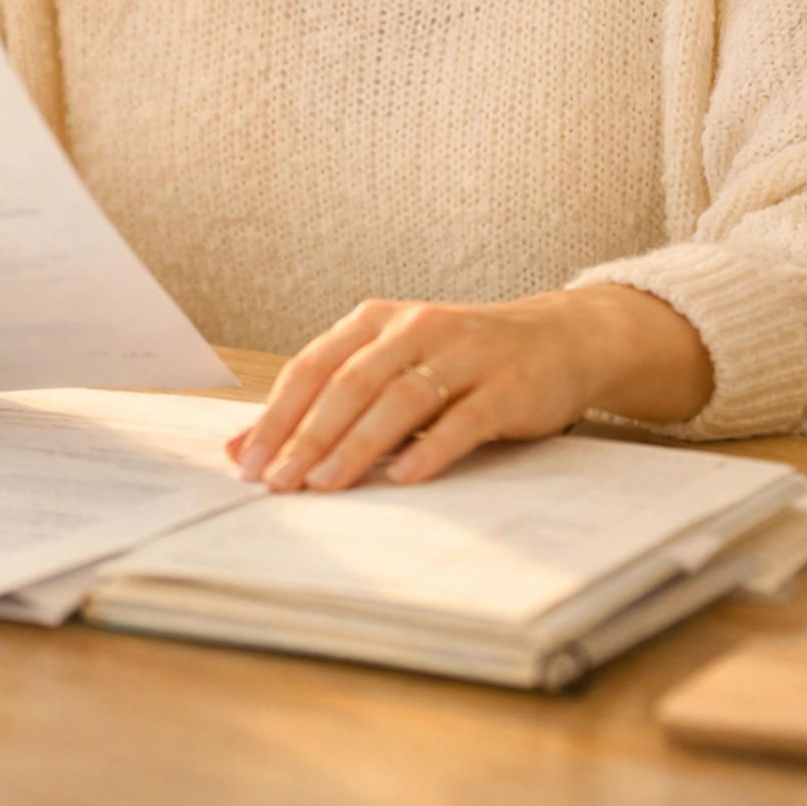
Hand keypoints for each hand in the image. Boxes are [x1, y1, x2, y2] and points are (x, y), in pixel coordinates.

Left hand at [228, 287, 714, 491]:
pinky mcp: (507, 385)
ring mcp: (464, 354)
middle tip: (278, 481)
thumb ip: (331, 401)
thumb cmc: (461, 360)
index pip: (314, 365)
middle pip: (350, 383)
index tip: (247, 460)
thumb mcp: (394, 366)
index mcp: (378, 321)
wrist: (559, 340)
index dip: (278, 414)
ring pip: (399, 399)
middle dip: (308, 435)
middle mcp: (416, 329)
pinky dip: (431, 447)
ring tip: (325, 484)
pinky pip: (463, 419)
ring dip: (358, 444)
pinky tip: (405, 476)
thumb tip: (249, 448)